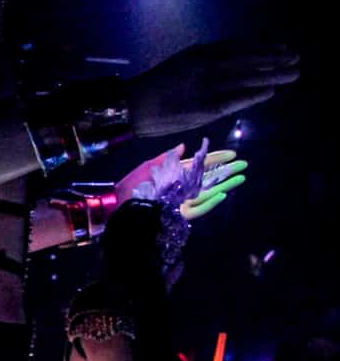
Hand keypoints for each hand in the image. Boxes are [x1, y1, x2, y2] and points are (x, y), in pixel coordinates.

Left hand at [117, 144, 246, 218]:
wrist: (117, 207)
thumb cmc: (130, 187)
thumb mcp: (147, 168)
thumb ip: (168, 157)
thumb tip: (185, 145)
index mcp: (174, 175)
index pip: (199, 165)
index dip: (215, 159)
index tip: (231, 153)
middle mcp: (180, 188)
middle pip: (208, 178)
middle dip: (226, 171)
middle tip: (243, 165)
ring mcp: (181, 201)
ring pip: (208, 192)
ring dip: (224, 184)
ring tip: (241, 177)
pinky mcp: (179, 215)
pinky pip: (199, 209)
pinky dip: (211, 203)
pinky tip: (223, 194)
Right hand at [129, 43, 298, 138]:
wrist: (131, 108)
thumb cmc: (153, 89)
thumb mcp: (181, 65)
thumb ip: (205, 64)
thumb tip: (230, 65)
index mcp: (201, 53)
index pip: (240, 48)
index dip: (264, 48)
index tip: (282, 48)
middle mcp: (207, 66)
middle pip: (249, 61)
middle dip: (274, 60)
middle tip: (296, 60)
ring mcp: (207, 86)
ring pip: (248, 78)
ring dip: (272, 76)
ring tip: (293, 74)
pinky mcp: (206, 107)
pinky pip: (236, 98)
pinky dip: (255, 94)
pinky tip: (271, 92)